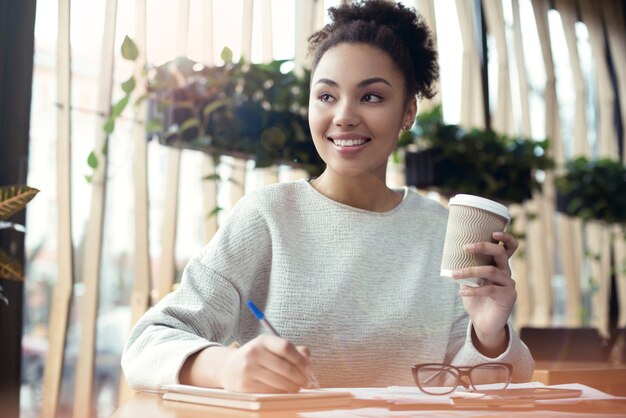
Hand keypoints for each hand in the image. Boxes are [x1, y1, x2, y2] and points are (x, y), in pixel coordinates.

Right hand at [217, 335, 313, 392]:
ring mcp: (248, 370)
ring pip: (280, 382)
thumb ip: (292, 350)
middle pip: (286, 367)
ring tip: (296, 387)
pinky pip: (270, 392)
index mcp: (263, 340)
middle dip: (300, 378)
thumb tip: (308, 358)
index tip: (309, 369)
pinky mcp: (245, 386)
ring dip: (293, 387)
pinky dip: (281, 393)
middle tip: (306, 383)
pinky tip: (283, 391)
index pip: (286, 347)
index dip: (301, 359)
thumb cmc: (257, 357)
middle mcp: (254, 353)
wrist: (229, 368)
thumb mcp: (271, 348)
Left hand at [453, 231, 517, 355]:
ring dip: (469, 271)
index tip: (493, 232)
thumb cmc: (476, 299)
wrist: (483, 323)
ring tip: (454, 275)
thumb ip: (465, 268)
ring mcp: (509, 285)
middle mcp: (506, 273)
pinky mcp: (508, 297)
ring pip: (491, 271)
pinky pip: (489, 289)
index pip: (509, 247)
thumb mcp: (469, 281)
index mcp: (499, 266)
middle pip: (501, 254)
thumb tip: (449, 255)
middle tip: (465, 247)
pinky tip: (461, 292)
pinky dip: (473, 290)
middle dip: (483, 247)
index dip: (505, 237)